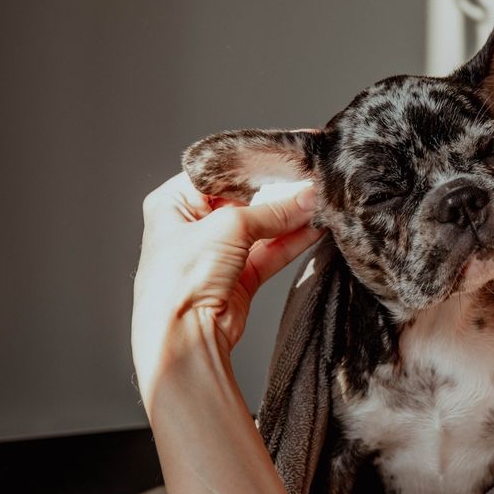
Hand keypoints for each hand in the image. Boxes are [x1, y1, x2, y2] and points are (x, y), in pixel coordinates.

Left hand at [132, 173, 322, 400]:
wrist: (183, 338)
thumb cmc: (182, 280)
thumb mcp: (229, 228)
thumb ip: (272, 210)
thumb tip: (306, 197)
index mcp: (173, 203)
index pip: (219, 172)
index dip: (254, 164)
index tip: (288, 155)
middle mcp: (193, 226)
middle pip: (244, 199)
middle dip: (278, 193)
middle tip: (310, 179)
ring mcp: (217, 253)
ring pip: (262, 227)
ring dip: (290, 217)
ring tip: (320, 202)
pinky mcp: (238, 277)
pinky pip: (270, 252)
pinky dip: (292, 241)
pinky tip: (315, 227)